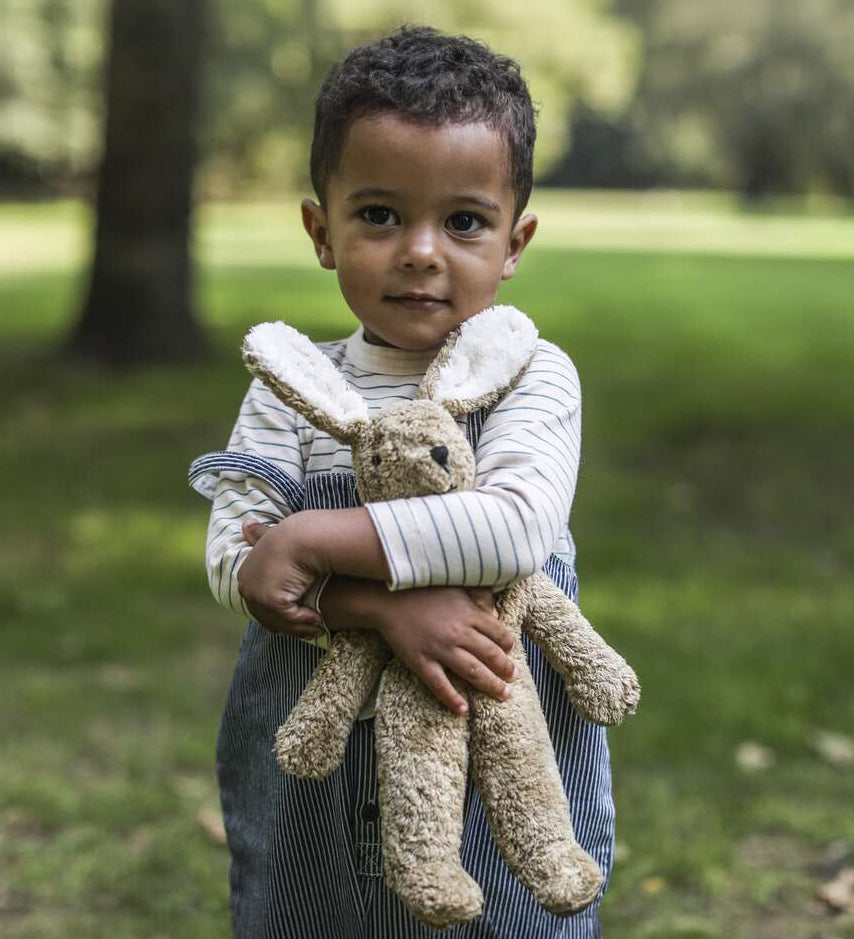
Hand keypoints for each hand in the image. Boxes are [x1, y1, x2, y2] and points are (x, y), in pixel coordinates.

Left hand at [238, 518, 323, 637]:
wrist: (303, 536)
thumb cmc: (292, 535)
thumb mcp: (270, 538)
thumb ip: (258, 536)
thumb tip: (245, 523)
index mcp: (245, 574)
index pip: (258, 601)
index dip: (278, 609)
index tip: (297, 612)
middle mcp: (246, 587)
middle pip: (266, 615)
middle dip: (288, 622)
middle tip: (308, 625)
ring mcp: (257, 595)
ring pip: (279, 620)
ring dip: (299, 625)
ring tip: (317, 624)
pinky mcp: (271, 600)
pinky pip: (290, 618)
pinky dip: (304, 620)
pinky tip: (318, 618)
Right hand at [333, 580, 516, 713]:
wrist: (387, 599)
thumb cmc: (423, 590)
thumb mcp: (455, 586)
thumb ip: (478, 597)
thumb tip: (497, 615)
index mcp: (468, 614)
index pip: (498, 633)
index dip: (508, 645)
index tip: (511, 652)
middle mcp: (458, 633)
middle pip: (490, 655)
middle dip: (505, 669)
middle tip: (513, 678)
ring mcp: (439, 649)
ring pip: (473, 672)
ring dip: (491, 686)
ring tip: (503, 695)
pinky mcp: (421, 662)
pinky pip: (440, 685)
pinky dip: (453, 699)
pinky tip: (463, 710)